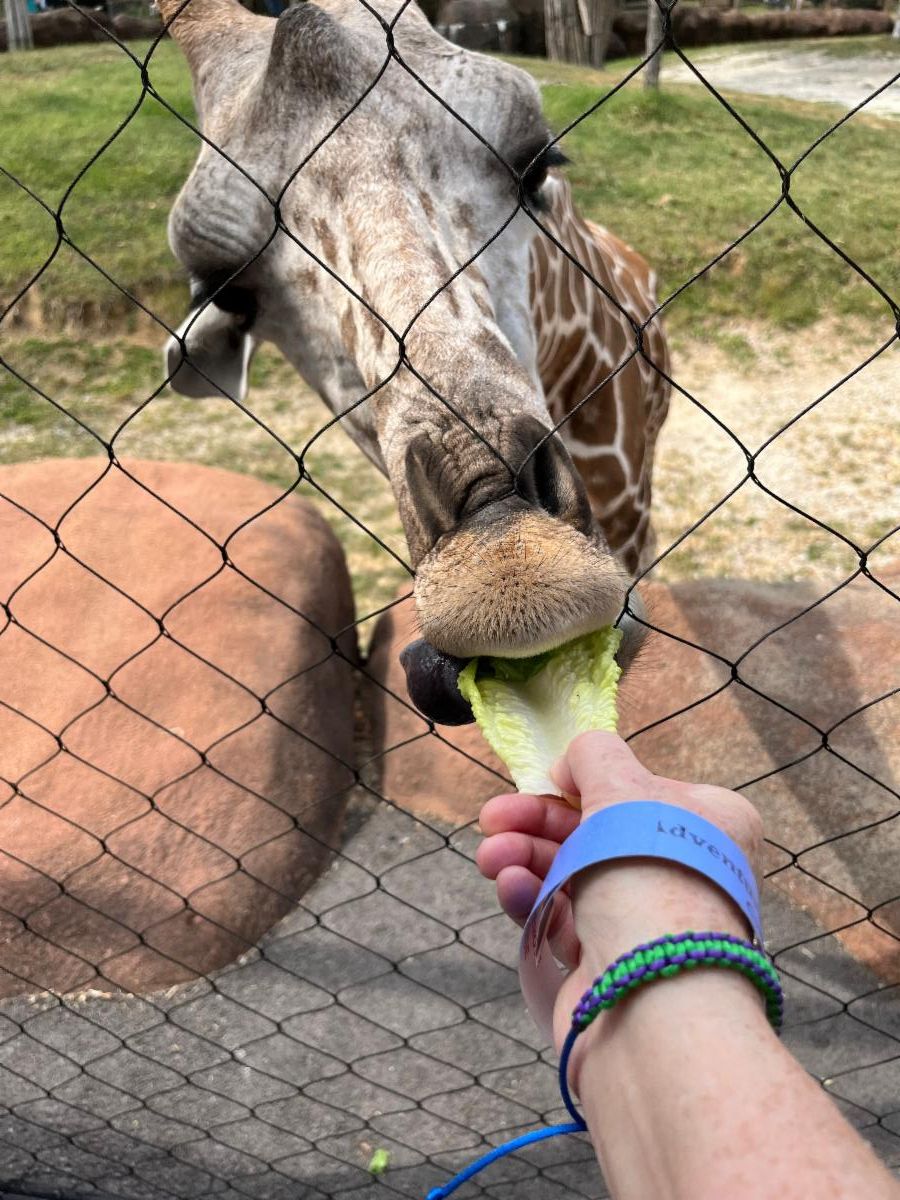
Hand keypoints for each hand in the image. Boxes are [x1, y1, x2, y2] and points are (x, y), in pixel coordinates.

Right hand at [476, 731, 762, 1053]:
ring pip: (571, 872)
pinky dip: (532, 897)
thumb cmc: (651, 880)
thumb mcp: (623, 789)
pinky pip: (563, 916)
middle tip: (491, 819)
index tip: (541, 780)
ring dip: (525, 856)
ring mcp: (644, 918)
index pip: (636, 788)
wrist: (653, 1003)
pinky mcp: (608, 960)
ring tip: (489, 857)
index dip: (583, 782)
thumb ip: (594, 755)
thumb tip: (573, 760)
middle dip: (535, 822)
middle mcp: (681, 869)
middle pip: (594, 830)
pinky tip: (508, 885)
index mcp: (707, 823)